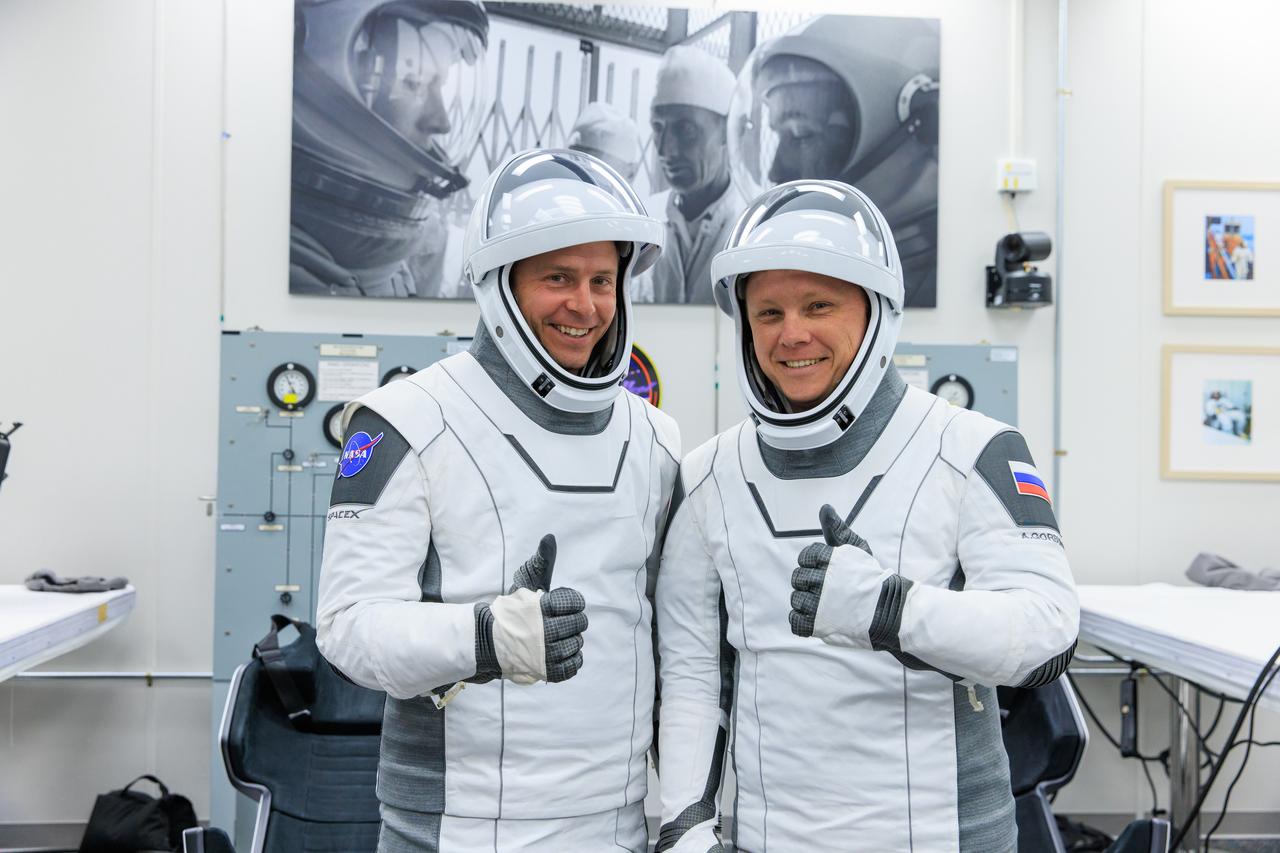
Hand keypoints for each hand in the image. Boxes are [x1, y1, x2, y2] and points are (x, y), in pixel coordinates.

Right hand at [474, 535, 587, 683]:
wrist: (489, 642)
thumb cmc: (513, 611)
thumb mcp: (525, 584)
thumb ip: (541, 563)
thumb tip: (550, 538)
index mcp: (538, 607)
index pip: (574, 602)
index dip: (572, 602)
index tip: (561, 604)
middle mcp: (541, 631)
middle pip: (579, 623)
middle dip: (573, 620)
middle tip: (560, 621)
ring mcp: (543, 654)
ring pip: (577, 644)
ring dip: (571, 639)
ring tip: (558, 636)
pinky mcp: (545, 672)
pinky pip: (573, 665)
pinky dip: (572, 658)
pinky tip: (562, 651)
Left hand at [789, 505, 888, 647]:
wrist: (890, 613)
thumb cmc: (872, 580)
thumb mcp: (857, 549)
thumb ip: (838, 529)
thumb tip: (824, 508)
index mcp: (832, 559)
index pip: (806, 556)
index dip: (812, 564)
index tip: (825, 571)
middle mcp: (824, 580)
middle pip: (798, 578)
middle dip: (809, 582)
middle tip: (827, 589)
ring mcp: (821, 604)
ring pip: (796, 599)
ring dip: (806, 602)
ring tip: (825, 604)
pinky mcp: (819, 625)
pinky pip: (795, 621)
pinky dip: (801, 620)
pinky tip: (815, 618)